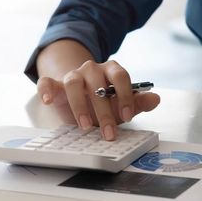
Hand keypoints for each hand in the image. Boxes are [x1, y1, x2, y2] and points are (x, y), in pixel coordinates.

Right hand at [37, 60, 159, 139]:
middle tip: (109, 132)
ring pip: (73, 82)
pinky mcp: (55, 84)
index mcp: (111, 70)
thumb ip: (138, 102)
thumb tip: (156, 99)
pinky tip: (47, 101)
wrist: (82, 98)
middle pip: (97, 82)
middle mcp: (91, 68)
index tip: (127, 116)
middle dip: (104, 110)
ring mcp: (72, 75)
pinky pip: (46, 82)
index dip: (125, 95)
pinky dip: (45, 90)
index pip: (120, 76)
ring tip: (85, 126)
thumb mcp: (122, 104)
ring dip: (80, 105)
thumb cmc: (104, 102)